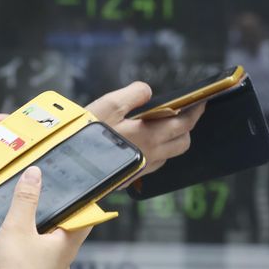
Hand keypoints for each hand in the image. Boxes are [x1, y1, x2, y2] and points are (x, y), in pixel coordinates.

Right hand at [0, 167, 89, 268]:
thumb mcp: (18, 224)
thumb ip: (26, 198)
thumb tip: (35, 175)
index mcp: (65, 245)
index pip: (83, 220)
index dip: (81, 204)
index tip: (75, 190)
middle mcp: (56, 260)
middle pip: (52, 231)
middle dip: (37, 216)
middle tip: (29, 200)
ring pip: (23, 246)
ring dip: (5, 235)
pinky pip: (3, 262)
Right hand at [86, 82, 204, 184]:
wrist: (68, 165)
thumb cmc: (87, 133)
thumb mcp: (110, 103)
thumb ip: (134, 94)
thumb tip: (148, 91)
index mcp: (150, 136)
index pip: (184, 124)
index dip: (196, 112)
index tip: (201, 102)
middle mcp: (150, 156)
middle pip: (182, 143)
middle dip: (186, 128)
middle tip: (182, 114)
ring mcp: (141, 169)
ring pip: (168, 156)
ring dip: (171, 142)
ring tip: (161, 127)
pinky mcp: (130, 177)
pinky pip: (152, 164)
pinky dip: (155, 152)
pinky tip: (142, 144)